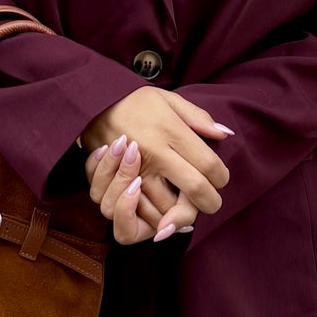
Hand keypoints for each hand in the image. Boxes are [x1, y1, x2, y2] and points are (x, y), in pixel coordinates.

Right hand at [79, 87, 236, 243]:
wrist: (91, 107)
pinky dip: (157, 217)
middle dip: (210, 202)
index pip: (209, 165)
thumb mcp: (167, 98)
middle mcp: (156, 154)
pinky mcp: (119, 185)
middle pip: (196, 190)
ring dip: (183, 213)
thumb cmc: (134, 102)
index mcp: (171, 131)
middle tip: (211, 200)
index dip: (222, 177)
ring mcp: (136, 172)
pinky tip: (165, 211)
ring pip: (171, 208)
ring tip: (187, 205)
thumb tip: (225, 134)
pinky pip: (143, 213)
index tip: (220, 178)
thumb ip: (198, 117)